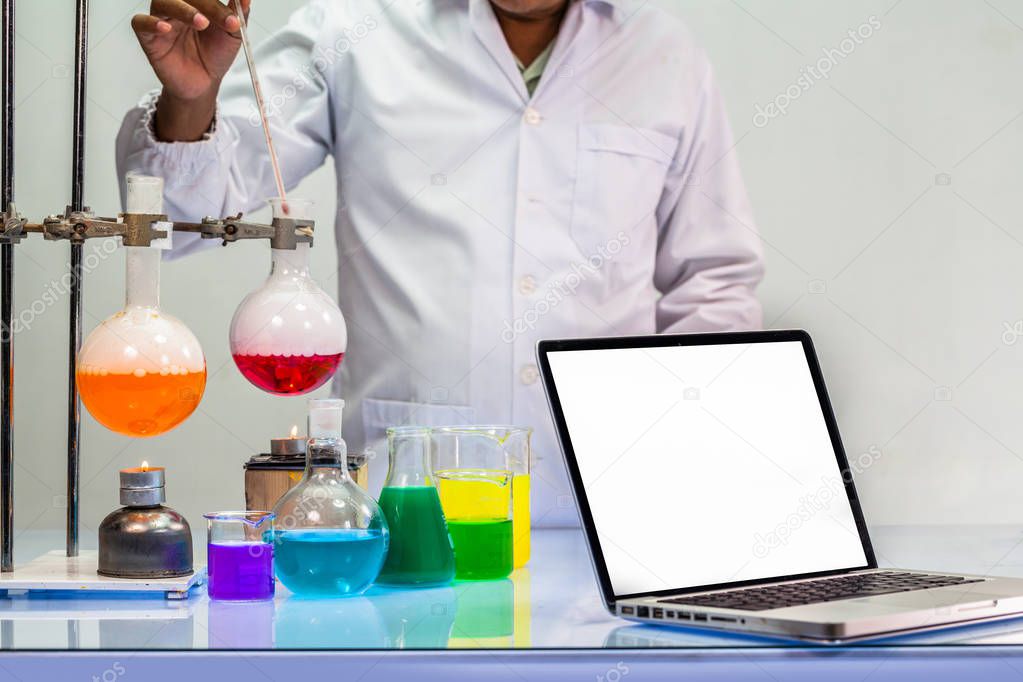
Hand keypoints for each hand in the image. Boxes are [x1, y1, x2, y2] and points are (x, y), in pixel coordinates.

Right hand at [131, 0, 251, 140]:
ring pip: (163, 2)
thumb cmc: (215, 54)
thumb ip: (238, 13)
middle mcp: (177, 5)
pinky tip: (166, 29)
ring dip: (183, 10)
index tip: (237, 7)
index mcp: (196, 2)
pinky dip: (151, 23)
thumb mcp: (233, 33)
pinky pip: (140, 23)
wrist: (205, 82)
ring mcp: (161, 19)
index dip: (216, 1)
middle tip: (226, 20)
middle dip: (208, 5)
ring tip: (202, 23)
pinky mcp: (148, 37)